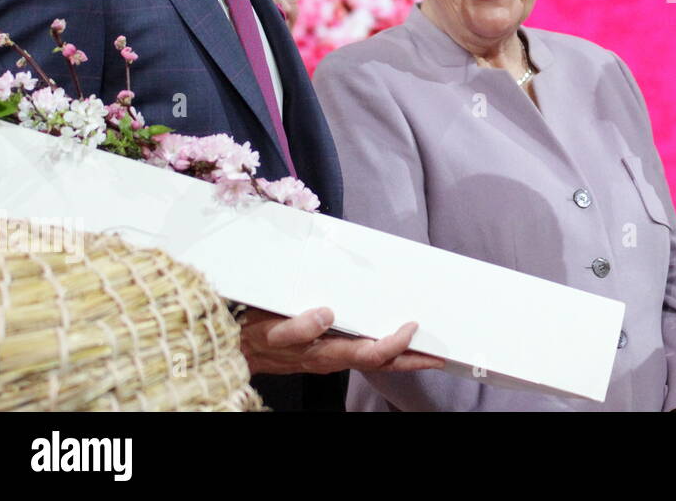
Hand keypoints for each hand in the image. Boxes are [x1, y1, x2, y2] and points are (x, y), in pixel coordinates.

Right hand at [238, 306, 445, 375]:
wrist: (236, 348)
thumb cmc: (254, 333)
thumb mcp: (269, 329)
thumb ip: (296, 326)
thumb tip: (326, 313)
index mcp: (323, 352)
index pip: (368, 354)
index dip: (393, 345)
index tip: (411, 328)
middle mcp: (332, 357)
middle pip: (380, 363)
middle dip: (411, 360)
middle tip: (440, 354)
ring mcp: (331, 356)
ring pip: (374, 360)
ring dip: (402, 357)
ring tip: (429, 349)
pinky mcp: (329, 349)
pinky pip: (363, 353)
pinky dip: (384, 350)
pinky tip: (397, 340)